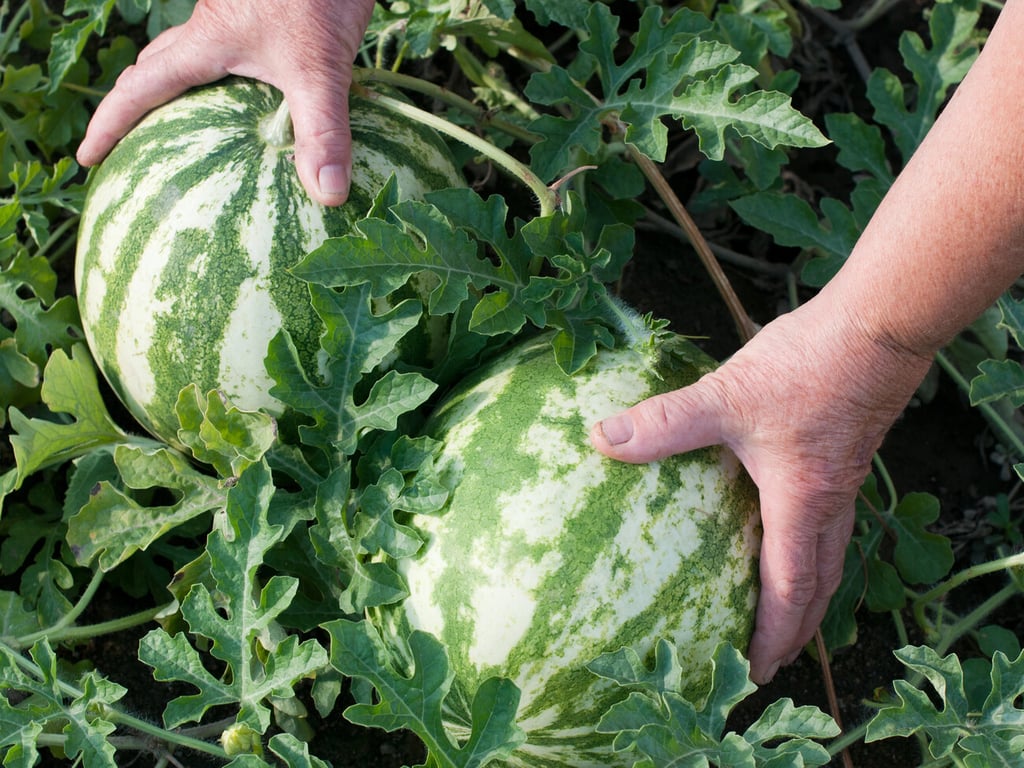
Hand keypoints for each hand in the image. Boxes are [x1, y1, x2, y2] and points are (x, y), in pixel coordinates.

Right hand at [76, 0, 374, 205]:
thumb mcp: (320, 69)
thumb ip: (322, 131)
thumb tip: (326, 194)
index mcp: (208, 41)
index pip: (141, 87)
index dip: (110, 124)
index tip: (88, 157)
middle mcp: (216, 26)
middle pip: (160, 66)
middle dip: (139, 104)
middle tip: (129, 144)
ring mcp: (241, 16)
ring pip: (195, 55)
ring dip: (183, 88)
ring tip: (185, 125)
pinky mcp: (268, 13)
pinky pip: (234, 52)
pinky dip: (229, 79)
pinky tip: (259, 100)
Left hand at [590, 298, 932, 683]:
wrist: (876, 326)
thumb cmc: (807, 365)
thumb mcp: (726, 395)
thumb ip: (665, 421)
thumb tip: (602, 439)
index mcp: (802, 502)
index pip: (789, 588)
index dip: (771, 633)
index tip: (753, 668)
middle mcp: (832, 500)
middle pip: (820, 583)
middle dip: (796, 628)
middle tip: (771, 659)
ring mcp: (846, 478)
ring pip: (831, 553)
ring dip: (808, 590)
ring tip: (783, 609)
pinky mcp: (848, 453)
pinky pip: (832, 518)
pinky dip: (811, 544)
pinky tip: (786, 524)